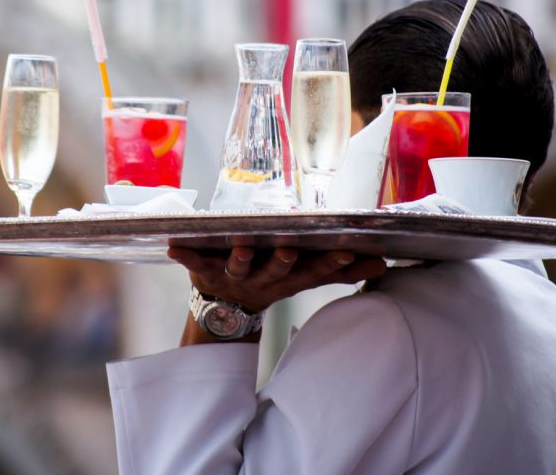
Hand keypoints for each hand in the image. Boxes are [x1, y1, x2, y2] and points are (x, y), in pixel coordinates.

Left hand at [168, 246, 387, 313]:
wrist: (224, 311)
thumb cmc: (270, 280)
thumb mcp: (304, 277)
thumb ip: (339, 270)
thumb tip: (382, 264)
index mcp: (287, 278)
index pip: (313, 272)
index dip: (329, 265)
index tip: (346, 254)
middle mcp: (261, 279)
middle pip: (275, 271)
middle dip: (283, 261)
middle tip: (289, 249)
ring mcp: (233, 276)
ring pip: (238, 266)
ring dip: (240, 257)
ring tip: (241, 245)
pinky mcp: (204, 271)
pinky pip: (193, 262)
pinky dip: (183, 255)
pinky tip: (173, 245)